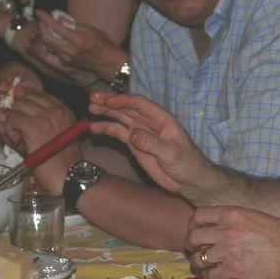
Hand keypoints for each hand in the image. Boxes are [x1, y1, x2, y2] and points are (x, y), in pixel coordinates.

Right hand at [0, 63, 43, 145]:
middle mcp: (4, 80)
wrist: (36, 125)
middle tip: (4, 107)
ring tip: (5, 120)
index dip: (5, 77)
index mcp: (19, 73)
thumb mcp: (39, 100)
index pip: (10, 68)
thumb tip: (15, 92)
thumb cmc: (39, 110)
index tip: (5, 89)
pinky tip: (2, 128)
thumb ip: (29, 92)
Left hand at [3, 91, 81, 192]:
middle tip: (18, 126)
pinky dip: (10, 128)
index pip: (40, 94)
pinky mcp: (33, 127)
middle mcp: (56, 110)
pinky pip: (13, 118)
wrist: (68, 176)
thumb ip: (49, 120)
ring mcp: (45, 117)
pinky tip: (16, 139)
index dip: (27, 102)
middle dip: (19, 110)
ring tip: (17, 135)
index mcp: (64, 110)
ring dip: (13, 119)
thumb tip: (26, 112)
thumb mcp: (61, 134)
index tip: (22, 114)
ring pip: (18, 106)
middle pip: (27, 96)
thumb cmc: (63, 161)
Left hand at [30, 10, 123, 76]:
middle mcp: (69, 49)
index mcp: (77, 38)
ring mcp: (66, 57)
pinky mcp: (65, 62)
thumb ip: (72, 24)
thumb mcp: (90, 28)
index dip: (45, 18)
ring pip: (48, 44)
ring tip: (47, 27)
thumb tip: (59, 19)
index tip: (39, 11)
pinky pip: (53, 50)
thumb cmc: (101, 42)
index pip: (55, 26)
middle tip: (42, 20)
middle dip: (41, 27)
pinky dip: (51, 42)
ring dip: (45, 35)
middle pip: (46, 37)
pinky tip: (54, 36)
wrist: (107, 61)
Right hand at [88, 92, 210, 194]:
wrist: (189, 180)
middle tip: (93, 98)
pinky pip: (118, 133)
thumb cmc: (187, 164)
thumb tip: (133, 134)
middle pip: (127, 108)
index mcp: (161, 119)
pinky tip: (94, 128)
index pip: (140, 104)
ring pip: (120, 118)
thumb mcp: (172, 155)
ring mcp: (141, 132)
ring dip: (106, 113)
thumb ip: (153, 144)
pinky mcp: (135, 144)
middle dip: (110, 102)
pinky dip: (106, 129)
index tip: (109, 100)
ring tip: (90, 110)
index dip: (124, 100)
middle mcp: (149, 122)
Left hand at [185, 206, 279, 278]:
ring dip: (198, 262)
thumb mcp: (255, 216)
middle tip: (195, 248)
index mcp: (231, 214)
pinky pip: (210, 276)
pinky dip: (209, 277)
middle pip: (192, 237)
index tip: (195, 229)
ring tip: (203, 263)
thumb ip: (234, 218)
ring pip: (198, 259)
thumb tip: (218, 223)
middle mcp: (226, 231)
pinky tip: (214, 275)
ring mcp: (227, 251)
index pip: (199, 215)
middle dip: (190, 244)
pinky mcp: (233, 270)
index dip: (193, 224)